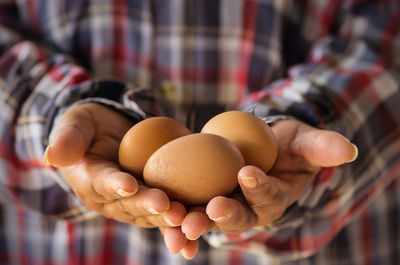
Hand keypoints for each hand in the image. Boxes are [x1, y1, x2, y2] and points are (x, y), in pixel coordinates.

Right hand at [43, 103, 185, 227]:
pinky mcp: (156, 198)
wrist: (112, 132)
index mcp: (91, 181)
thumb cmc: (92, 126)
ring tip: (187, 220)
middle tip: (166, 206)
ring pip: (153, 213)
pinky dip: (183, 221)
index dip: (114, 184)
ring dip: (169, 219)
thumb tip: (52, 155)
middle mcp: (113, 199)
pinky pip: (169, 211)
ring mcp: (136, 202)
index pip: (101, 182)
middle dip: (148, 205)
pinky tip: (198, 231)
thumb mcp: (76, 124)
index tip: (127, 184)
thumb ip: (68, 137)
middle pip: (131, 204)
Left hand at [163, 119, 357, 257]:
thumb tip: (349, 149)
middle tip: (211, 211)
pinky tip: (161, 216)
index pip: (269, 196)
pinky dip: (174, 215)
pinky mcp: (201, 198)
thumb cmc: (286, 144)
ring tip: (178, 221)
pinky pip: (186, 207)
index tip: (249, 173)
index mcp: (273, 198)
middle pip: (236, 216)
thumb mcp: (305, 142)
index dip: (261, 188)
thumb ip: (322, 147)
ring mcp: (223, 204)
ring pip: (207, 217)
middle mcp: (248, 209)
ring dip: (192, 221)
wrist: (259, 145)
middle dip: (224, 216)